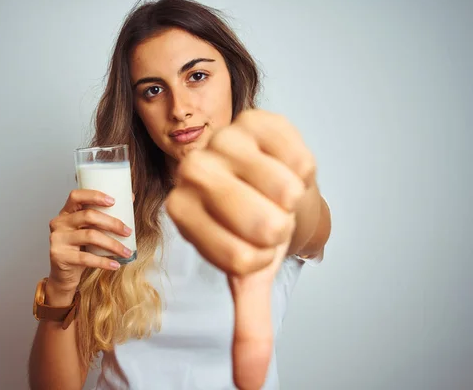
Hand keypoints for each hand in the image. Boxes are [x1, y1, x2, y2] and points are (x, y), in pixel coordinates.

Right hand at [46, 189, 133, 303]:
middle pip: (88, 216)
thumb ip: (103, 216)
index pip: (76, 196)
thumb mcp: (88, 230)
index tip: (113, 201)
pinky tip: (115, 264)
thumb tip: (131, 198)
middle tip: (128, 231)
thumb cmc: (79, 249)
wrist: (63, 275)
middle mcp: (59, 223)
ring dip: (113, 244)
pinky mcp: (60, 256)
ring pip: (90, 236)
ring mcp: (58, 239)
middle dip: (112, 223)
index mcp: (66, 212)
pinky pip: (86, 258)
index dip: (94, 196)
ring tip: (126, 252)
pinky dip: (104, 262)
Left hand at [165, 110, 315, 389]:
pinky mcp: (254, 118)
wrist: (272, 185)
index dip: (261, 256)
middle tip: (267, 216)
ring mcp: (222, 140)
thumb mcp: (249, 275)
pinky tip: (281, 165)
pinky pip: (297, 156)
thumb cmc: (255, 228)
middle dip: (278, 229)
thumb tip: (249, 384)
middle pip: (262, 223)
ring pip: (283, 189)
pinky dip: (302, 168)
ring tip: (273, 191)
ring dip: (291, 199)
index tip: (251, 242)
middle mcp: (192, 173)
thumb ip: (247, 324)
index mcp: (180, 213)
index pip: (240, 258)